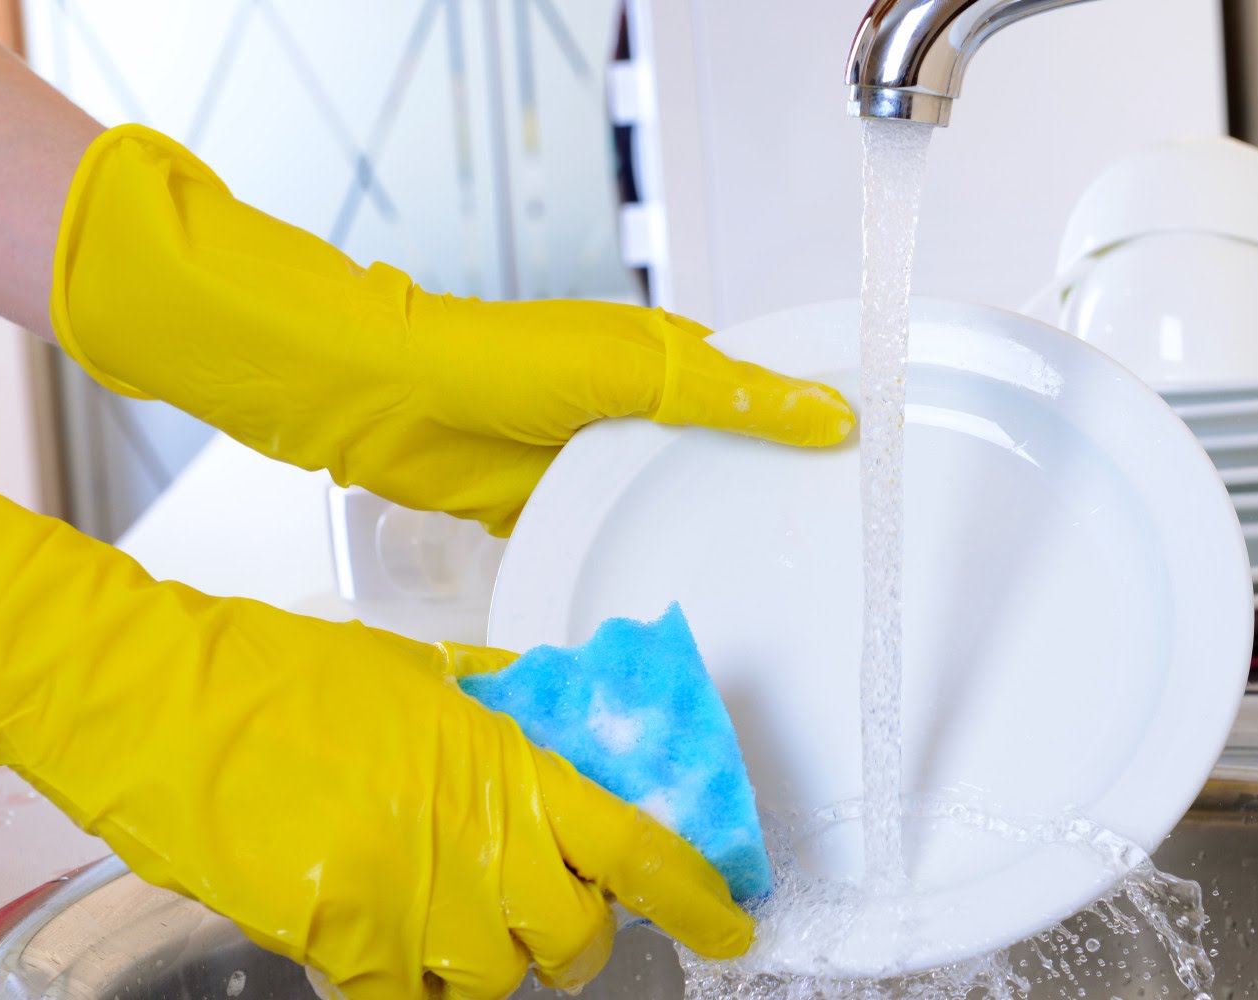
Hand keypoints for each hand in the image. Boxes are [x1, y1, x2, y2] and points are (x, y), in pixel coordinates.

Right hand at [0, 461, 751, 998]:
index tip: (727, 925)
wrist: (159, 697)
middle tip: (547, 915)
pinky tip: (383, 946)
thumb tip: (566, 735)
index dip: (694, 897)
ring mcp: (410, 895)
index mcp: (505, 761)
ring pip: (495, 979)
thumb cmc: (281, 673)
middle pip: (574, 934)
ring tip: (447, 919)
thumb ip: (505, 714)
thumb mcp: (422, 673)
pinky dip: (405, 986)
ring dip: (487, 962)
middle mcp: (474, 835)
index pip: (635, 846)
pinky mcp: (341, 939)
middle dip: (573, 936)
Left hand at [47, 125, 853, 535]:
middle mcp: (642, 410)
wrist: (384, 404)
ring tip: (779, 587)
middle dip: (772, 494)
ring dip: (709, 534)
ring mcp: (599, 464)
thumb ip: (731, 394)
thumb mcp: (634, 370)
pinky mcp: (557, 510)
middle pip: (727, 455)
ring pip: (674, 504)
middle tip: (836, 547)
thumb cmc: (496, 362)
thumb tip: (829, 413)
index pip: (766, 385)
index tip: (874, 463)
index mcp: (669, 357)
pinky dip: (646, 561)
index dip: (816, 419)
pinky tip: (688, 598)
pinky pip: (618, 541)